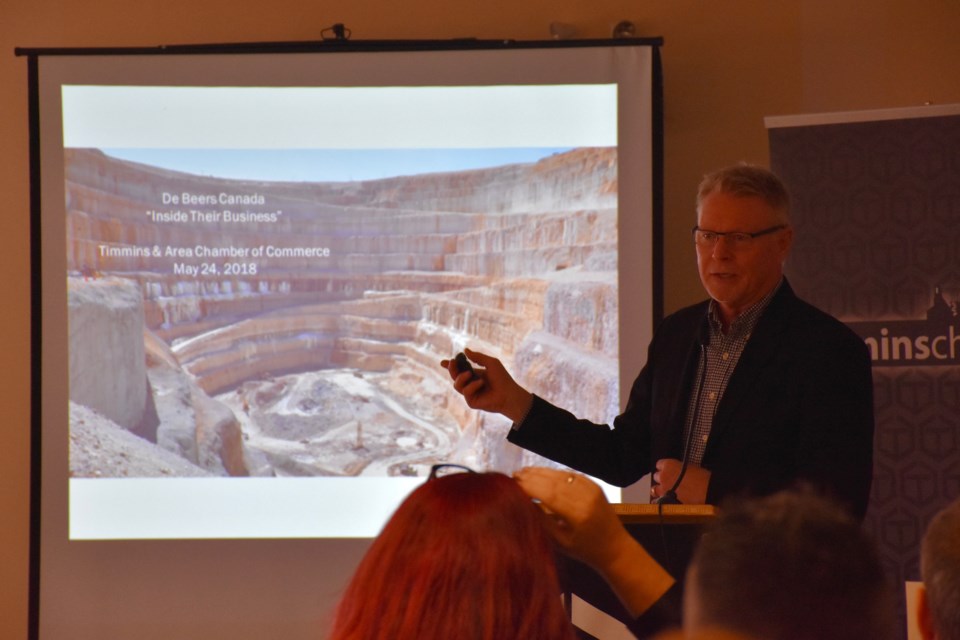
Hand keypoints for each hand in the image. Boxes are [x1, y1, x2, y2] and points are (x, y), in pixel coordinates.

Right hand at [439, 347, 532, 421]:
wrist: (509, 393)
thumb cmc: (502, 378)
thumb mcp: (491, 363)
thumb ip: (478, 357)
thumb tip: (465, 350)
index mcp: (474, 375)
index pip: (459, 370)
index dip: (450, 366)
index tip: (443, 362)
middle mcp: (471, 384)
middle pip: (455, 377)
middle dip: (451, 369)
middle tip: (452, 362)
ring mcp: (470, 394)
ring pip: (456, 385)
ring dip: (461, 377)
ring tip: (471, 374)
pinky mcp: (471, 402)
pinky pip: (466, 391)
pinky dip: (472, 386)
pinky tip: (482, 384)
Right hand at [513, 466, 627, 569]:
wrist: (616, 548)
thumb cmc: (585, 551)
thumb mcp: (560, 542)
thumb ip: (543, 521)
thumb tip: (525, 501)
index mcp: (578, 514)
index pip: (549, 494)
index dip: (530, 486)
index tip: (513, 483)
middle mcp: (586, 497)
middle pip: (554, 481)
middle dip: (533, 476)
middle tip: (514, 474)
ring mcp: (592, 489)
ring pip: (562, 475)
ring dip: (542, 472)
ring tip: (524, 472)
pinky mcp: (595, 486)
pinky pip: (572, 475)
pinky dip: (555, 473)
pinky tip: (543, 473)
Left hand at [650, 458, 710, 503]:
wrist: (708, 492)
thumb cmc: (703, 477)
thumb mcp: (690, 467)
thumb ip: (679, 468)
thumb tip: (677, 471)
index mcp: (668, 464)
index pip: (659, 464)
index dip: (664, 468)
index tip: (669, 470)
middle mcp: (662, 476)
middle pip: (656, 476)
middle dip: (662, 479)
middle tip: (670, 482)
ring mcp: (663, 490)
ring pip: (654, 489)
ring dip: (659, 490)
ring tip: (667, 492)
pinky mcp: (665, 501)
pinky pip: (657, 501)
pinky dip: (660, 501)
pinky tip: (665, 502)